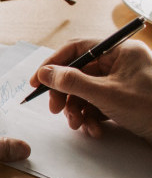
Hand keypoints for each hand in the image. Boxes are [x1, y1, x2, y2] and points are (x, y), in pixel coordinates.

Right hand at [29, 39, 151, 142]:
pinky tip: (94, 129)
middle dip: (66, 94)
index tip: (37, 81)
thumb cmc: (150, 107)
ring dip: (77, 110)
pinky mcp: (124, 99)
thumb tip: (44, 72)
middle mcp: (121, 63)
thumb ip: (71, 81)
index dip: (53, 64)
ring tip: (79, 125)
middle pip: (79, 72)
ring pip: (86, 91)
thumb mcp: (105, 94)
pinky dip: (91, 117)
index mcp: (121, 51)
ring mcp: (123, 81)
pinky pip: (97, 103)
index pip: (77, 49)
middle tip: (55, 110)